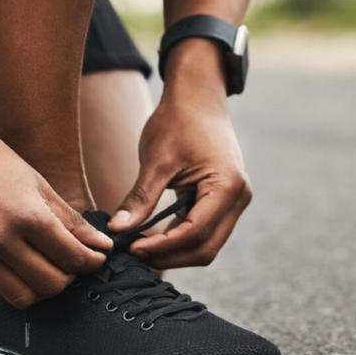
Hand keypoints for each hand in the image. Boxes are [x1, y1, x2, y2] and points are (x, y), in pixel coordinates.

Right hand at [0, 115, 112, 306]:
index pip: (72, 257)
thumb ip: (69, 219)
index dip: (91, 262)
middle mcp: (0, 238)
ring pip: (21, 298)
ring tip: (45, 270)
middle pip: (49, 284)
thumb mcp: (36, 183)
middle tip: (72, 264)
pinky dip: (10, 291)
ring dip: (40, 291)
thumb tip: (101, 245)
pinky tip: (17, 272)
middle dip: (70, 278)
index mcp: (26, 215)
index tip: (96, 258)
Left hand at [110, 42, 251, 267]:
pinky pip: (205, 231)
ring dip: (175, 251)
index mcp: (227, 186)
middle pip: (206, 248)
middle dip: (169, 257)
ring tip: (140, 246)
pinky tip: (153, 236)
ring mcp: (235, 201)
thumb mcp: (157, 159)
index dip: (162, 246)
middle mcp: (239, 198)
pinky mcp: (226, 200)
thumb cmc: (178, 120)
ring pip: (207, 244)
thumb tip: (117, 231)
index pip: (195, 232)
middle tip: (133, 253)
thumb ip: (141, 198)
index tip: (131, 248)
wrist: (198, 97)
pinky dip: (180, 239)